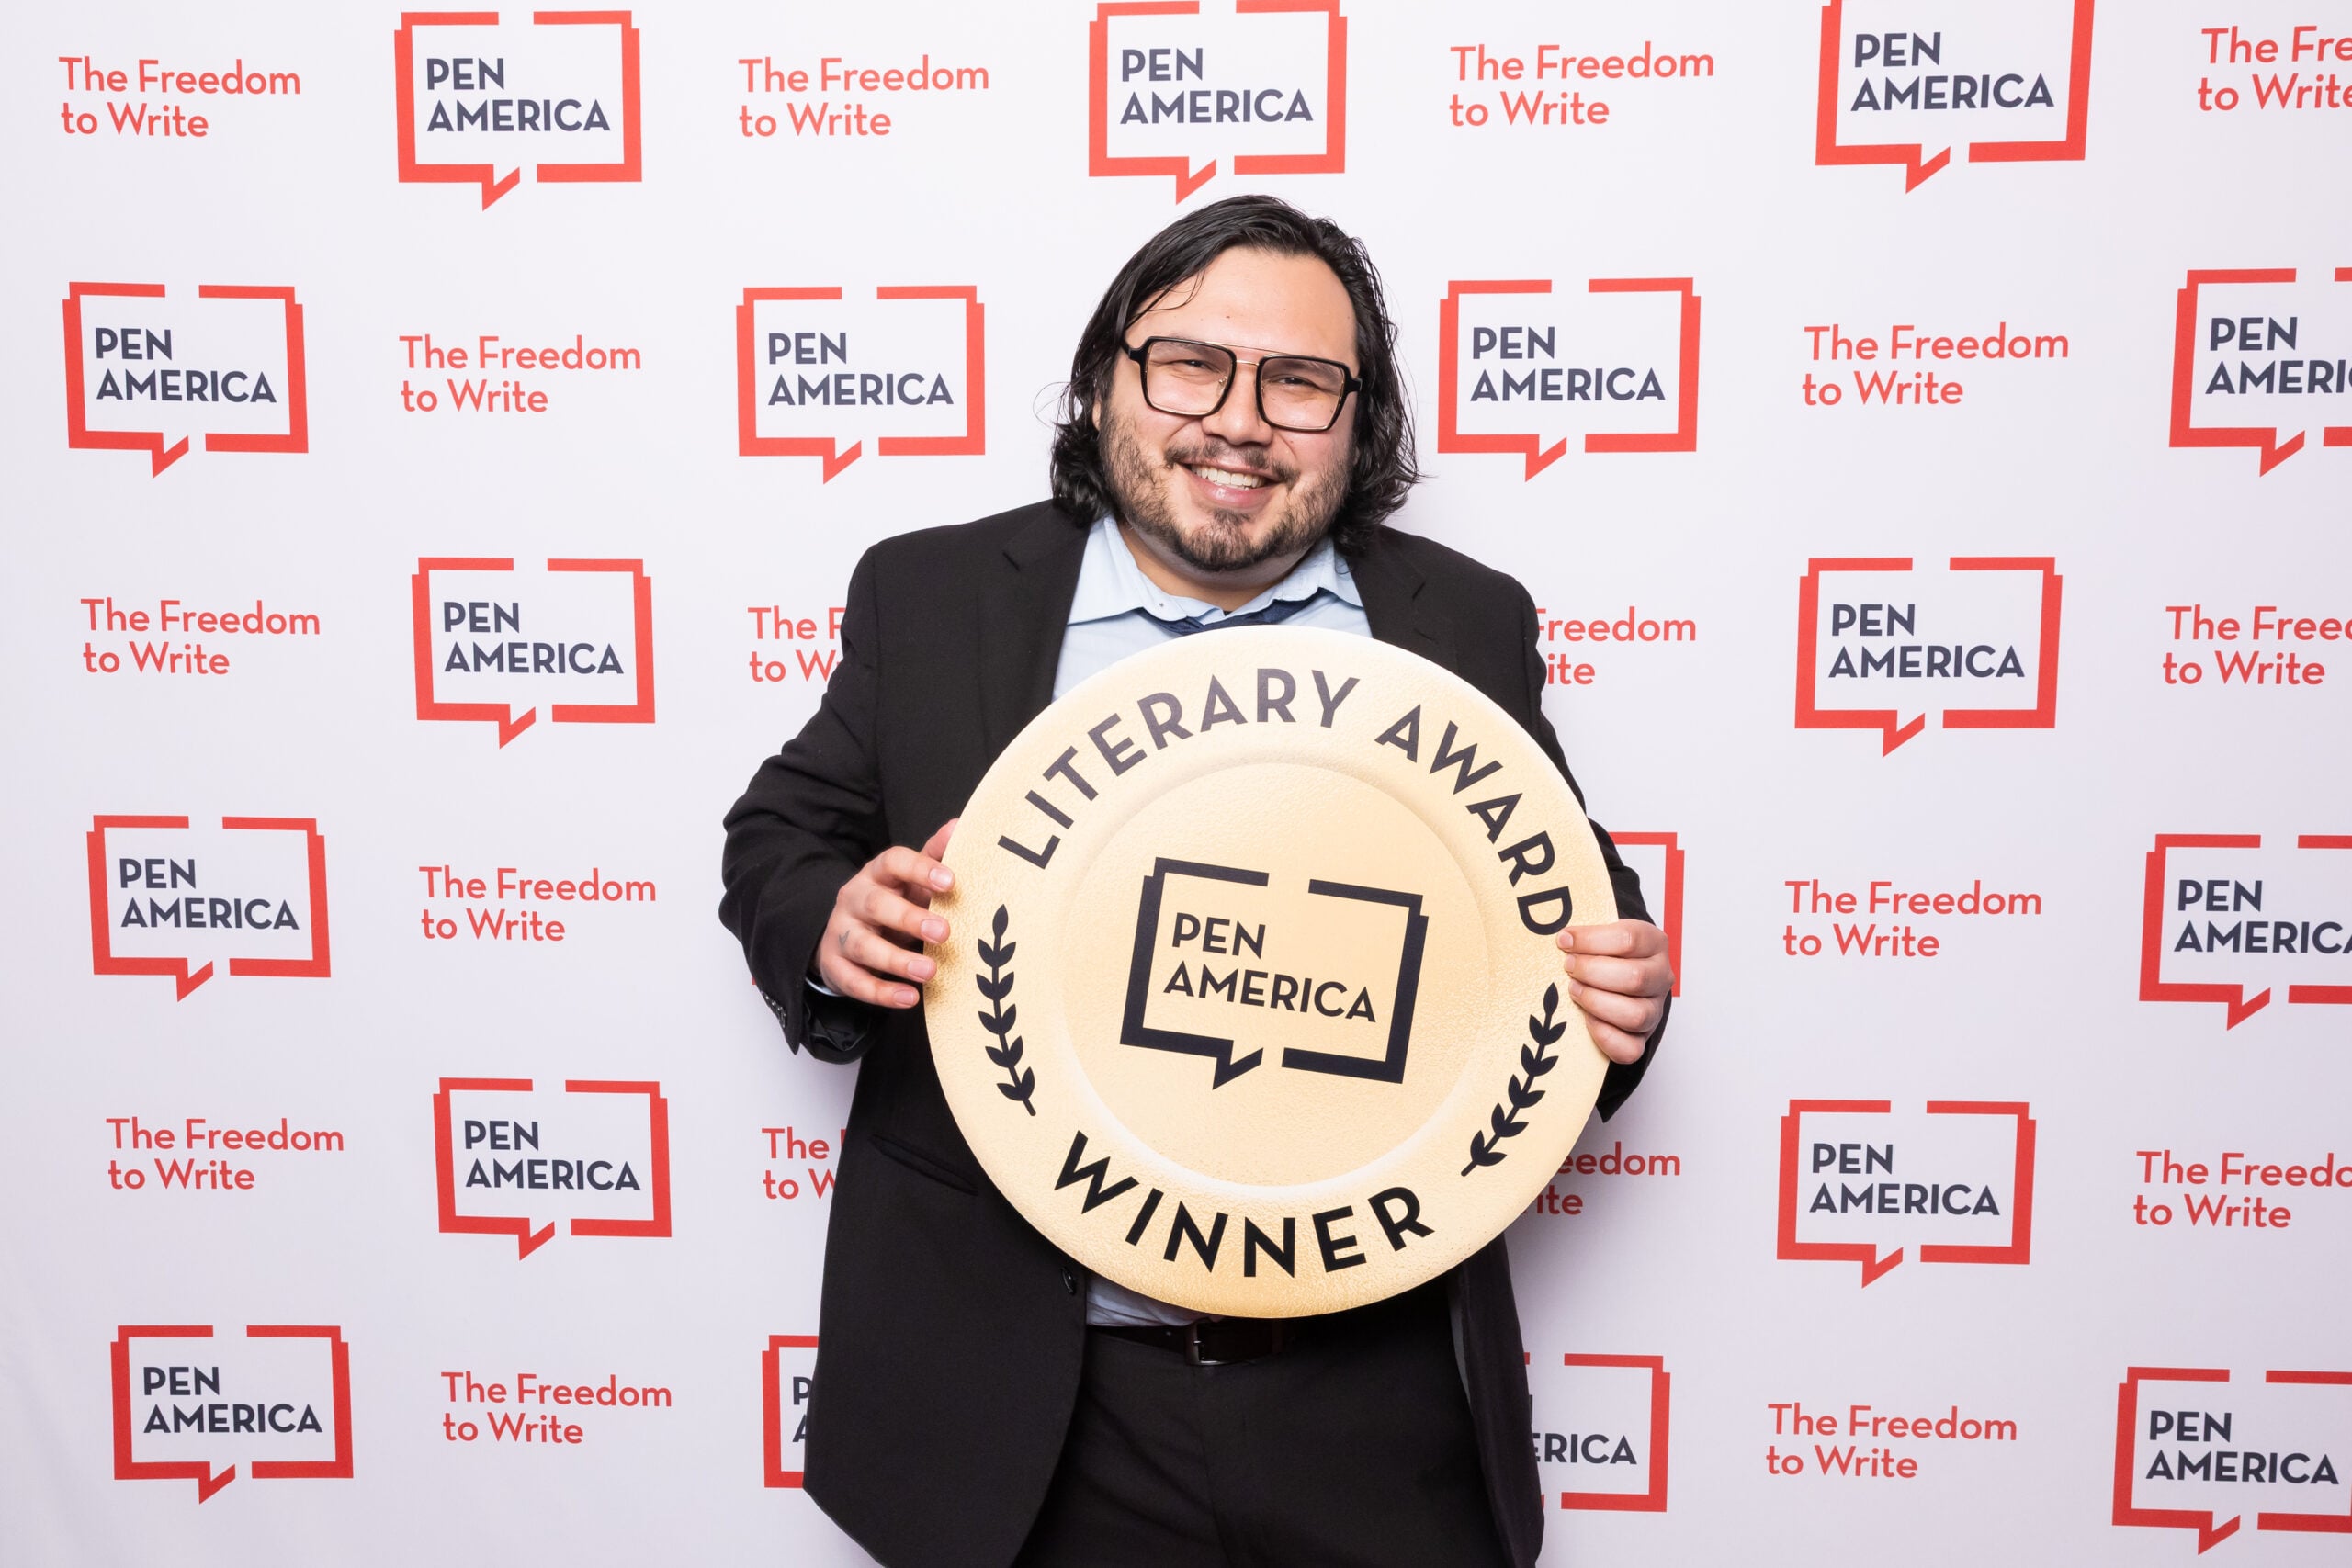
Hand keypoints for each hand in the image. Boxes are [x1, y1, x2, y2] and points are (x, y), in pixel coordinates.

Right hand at [815, 819, 957, 1008]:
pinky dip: (881, 992)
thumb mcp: (911, 880)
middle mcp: (855, 899)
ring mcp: (841, 933)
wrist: (845, 934)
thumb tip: (961, 825)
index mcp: (877, 874)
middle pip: (876, 904)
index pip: (893, 861)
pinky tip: (909, 998)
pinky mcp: (836, 966)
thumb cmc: (891, 901)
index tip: (951, 881)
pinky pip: (855, 980)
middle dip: (910, 918)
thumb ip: (934, 856)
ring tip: (930, 971)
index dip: (920, 869)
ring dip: (897, 960)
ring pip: (863, 946)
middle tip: (945, 932)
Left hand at [1555, 920, 1671, 1064]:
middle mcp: (1660, 977)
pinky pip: (1630, 1048)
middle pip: (1635, 978)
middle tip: (1569, 967)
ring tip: (1574, 990)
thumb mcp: (1603, 933)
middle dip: (1592, 972)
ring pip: (1635, 1015)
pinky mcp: (1642, 1038)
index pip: (1629, 939)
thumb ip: (1586, 933)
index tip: (1565, 940)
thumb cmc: (1607, 953)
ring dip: (1596, 1002)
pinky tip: (1585, 1019)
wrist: (1618, 976)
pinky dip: (1603, 1035)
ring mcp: (1654, 1010)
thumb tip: (1561, 937)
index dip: (1591, 940)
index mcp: (1654, 943)